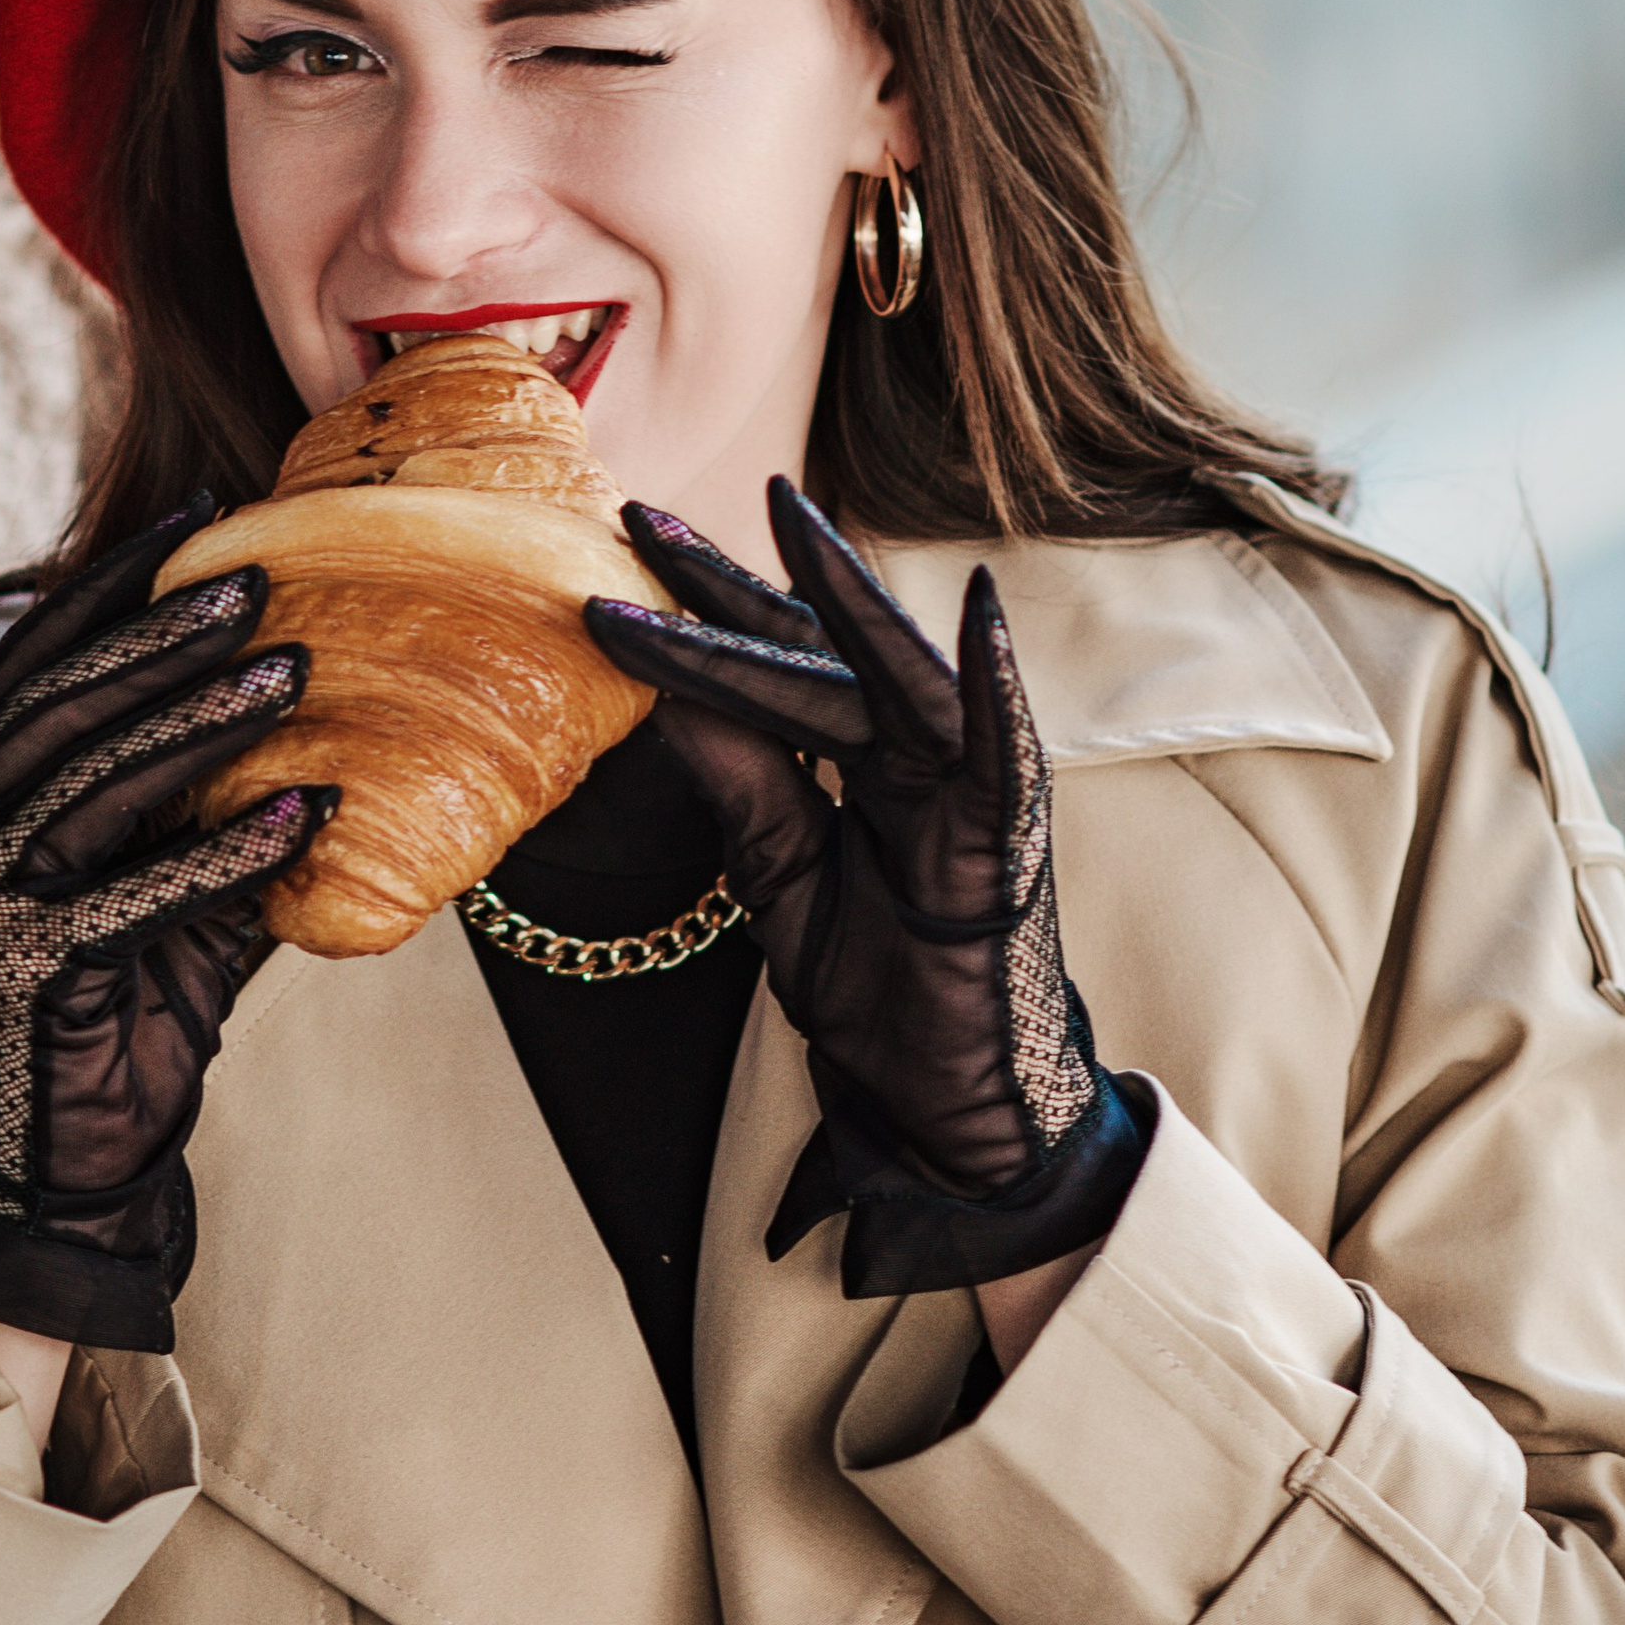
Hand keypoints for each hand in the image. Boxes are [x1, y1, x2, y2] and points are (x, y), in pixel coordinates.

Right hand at [0, 501, 332, 1354]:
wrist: (60, 1182)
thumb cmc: (112, 1026)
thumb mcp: (155, 895)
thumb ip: (196, 811)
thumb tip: (310, 716)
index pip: (22, 672)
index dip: (99, 594)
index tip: (186, 527)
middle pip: (55, 711)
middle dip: (158, 637)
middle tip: (255, 581)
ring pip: (91, 787)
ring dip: (201, 725)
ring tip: (294, 674)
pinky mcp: (19, 978)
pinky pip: (135, 897)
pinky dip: (225, 853)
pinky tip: (309, 816)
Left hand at [585, 482, 1146, 1298]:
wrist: (950, 1104)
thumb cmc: (881, 991)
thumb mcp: (778, 879)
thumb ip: (742, 785)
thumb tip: (665, 693)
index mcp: (862, 757)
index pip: (770, 667)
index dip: (698, 613)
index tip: (616, 558)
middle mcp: (917, 753)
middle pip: (818, 650)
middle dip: (735, 584)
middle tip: (646, 519)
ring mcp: (967, 787)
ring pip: (897, 675)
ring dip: (847, 597)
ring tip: (791, 521)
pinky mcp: (1007, 839)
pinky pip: (1006, 750)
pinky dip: (995, 682)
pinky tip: (978, 612)